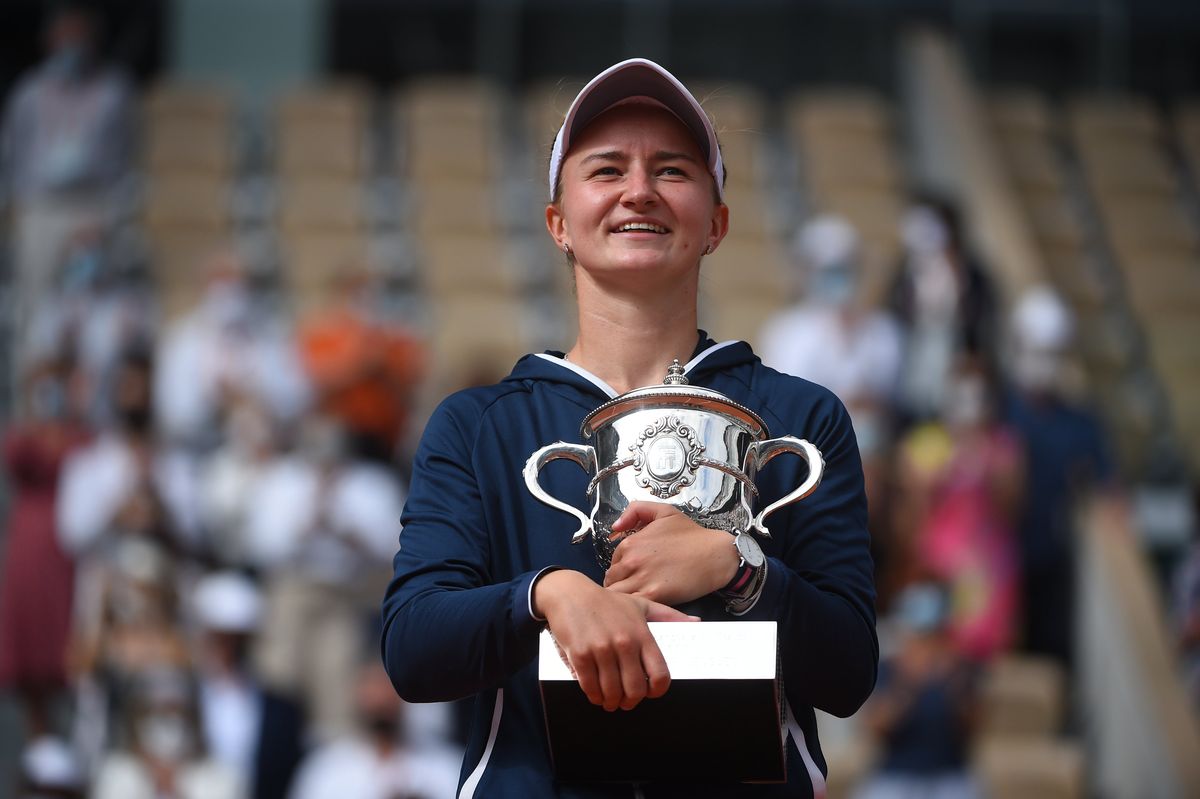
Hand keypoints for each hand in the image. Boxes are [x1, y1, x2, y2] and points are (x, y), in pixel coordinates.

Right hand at [533, 570, 697, 711]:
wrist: (569, 593)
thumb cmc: (607, 602)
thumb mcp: (640, 605)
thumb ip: (669, 616)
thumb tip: (697, 622)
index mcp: (642, 634)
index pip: (659, 674)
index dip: (657, 691)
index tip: (650, 693)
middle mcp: (624, 643)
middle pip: (635, 690)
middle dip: (630, 702)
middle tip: (625, 701)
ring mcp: (601, 650)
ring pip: (612, 692)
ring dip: (611, 702)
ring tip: (609, 700)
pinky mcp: (580, 655)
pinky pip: (590, 687)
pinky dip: (593, 696)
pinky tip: (595, 693)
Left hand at [603, 501, 738, 605]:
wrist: (716, 555)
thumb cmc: (693, 536)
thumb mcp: (664, 511)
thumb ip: (636, 510)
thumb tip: (615, 527)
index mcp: (631, 543)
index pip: (612, 562)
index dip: (621, 570)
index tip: (632, 574)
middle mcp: (632, 561)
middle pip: (610, 581)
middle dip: (619, 586)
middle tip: (633, 589)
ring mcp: (641, 579)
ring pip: (616, 595)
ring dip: (623, 599)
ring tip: (637, 600)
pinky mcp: (653, 595)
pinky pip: (631, 605)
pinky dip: (633, 608)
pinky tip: (644, 606)